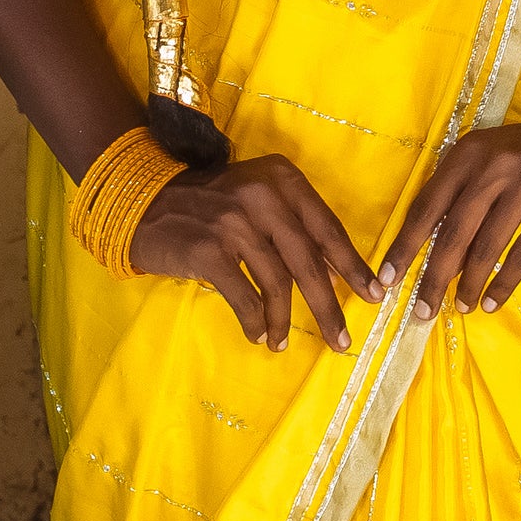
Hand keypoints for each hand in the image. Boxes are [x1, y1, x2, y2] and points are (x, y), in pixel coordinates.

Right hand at [129, 152, 384, 350]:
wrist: (146, 203)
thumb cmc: (210, 206)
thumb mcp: (257, 200)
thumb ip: (293, 229)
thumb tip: (334, 275)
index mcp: (282, 179)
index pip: (327, 227)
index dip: (352, 266)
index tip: (374, 295)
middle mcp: (263, 195)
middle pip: (308, 261)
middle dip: (328, 306)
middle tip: (343, 340)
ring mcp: (235, 222)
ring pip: (277, 284)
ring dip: (282, 321)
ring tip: (282, 342)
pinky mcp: (209, 251)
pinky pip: (245, 298)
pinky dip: (255, 322)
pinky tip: (258, 335)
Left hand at [383, 117, 520, 317]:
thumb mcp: (487, 161)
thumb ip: (459, 197)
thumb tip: (435, 256)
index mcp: (468, 154)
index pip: (427, 206)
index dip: (405, 245)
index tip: (388, 279)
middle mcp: (494, 166)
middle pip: (454, 233)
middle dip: (434, 277)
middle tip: (422, 309)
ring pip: (487, 247)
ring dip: (470, 285)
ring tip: (462, 307)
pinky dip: (504, 285)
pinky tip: (492, 304)